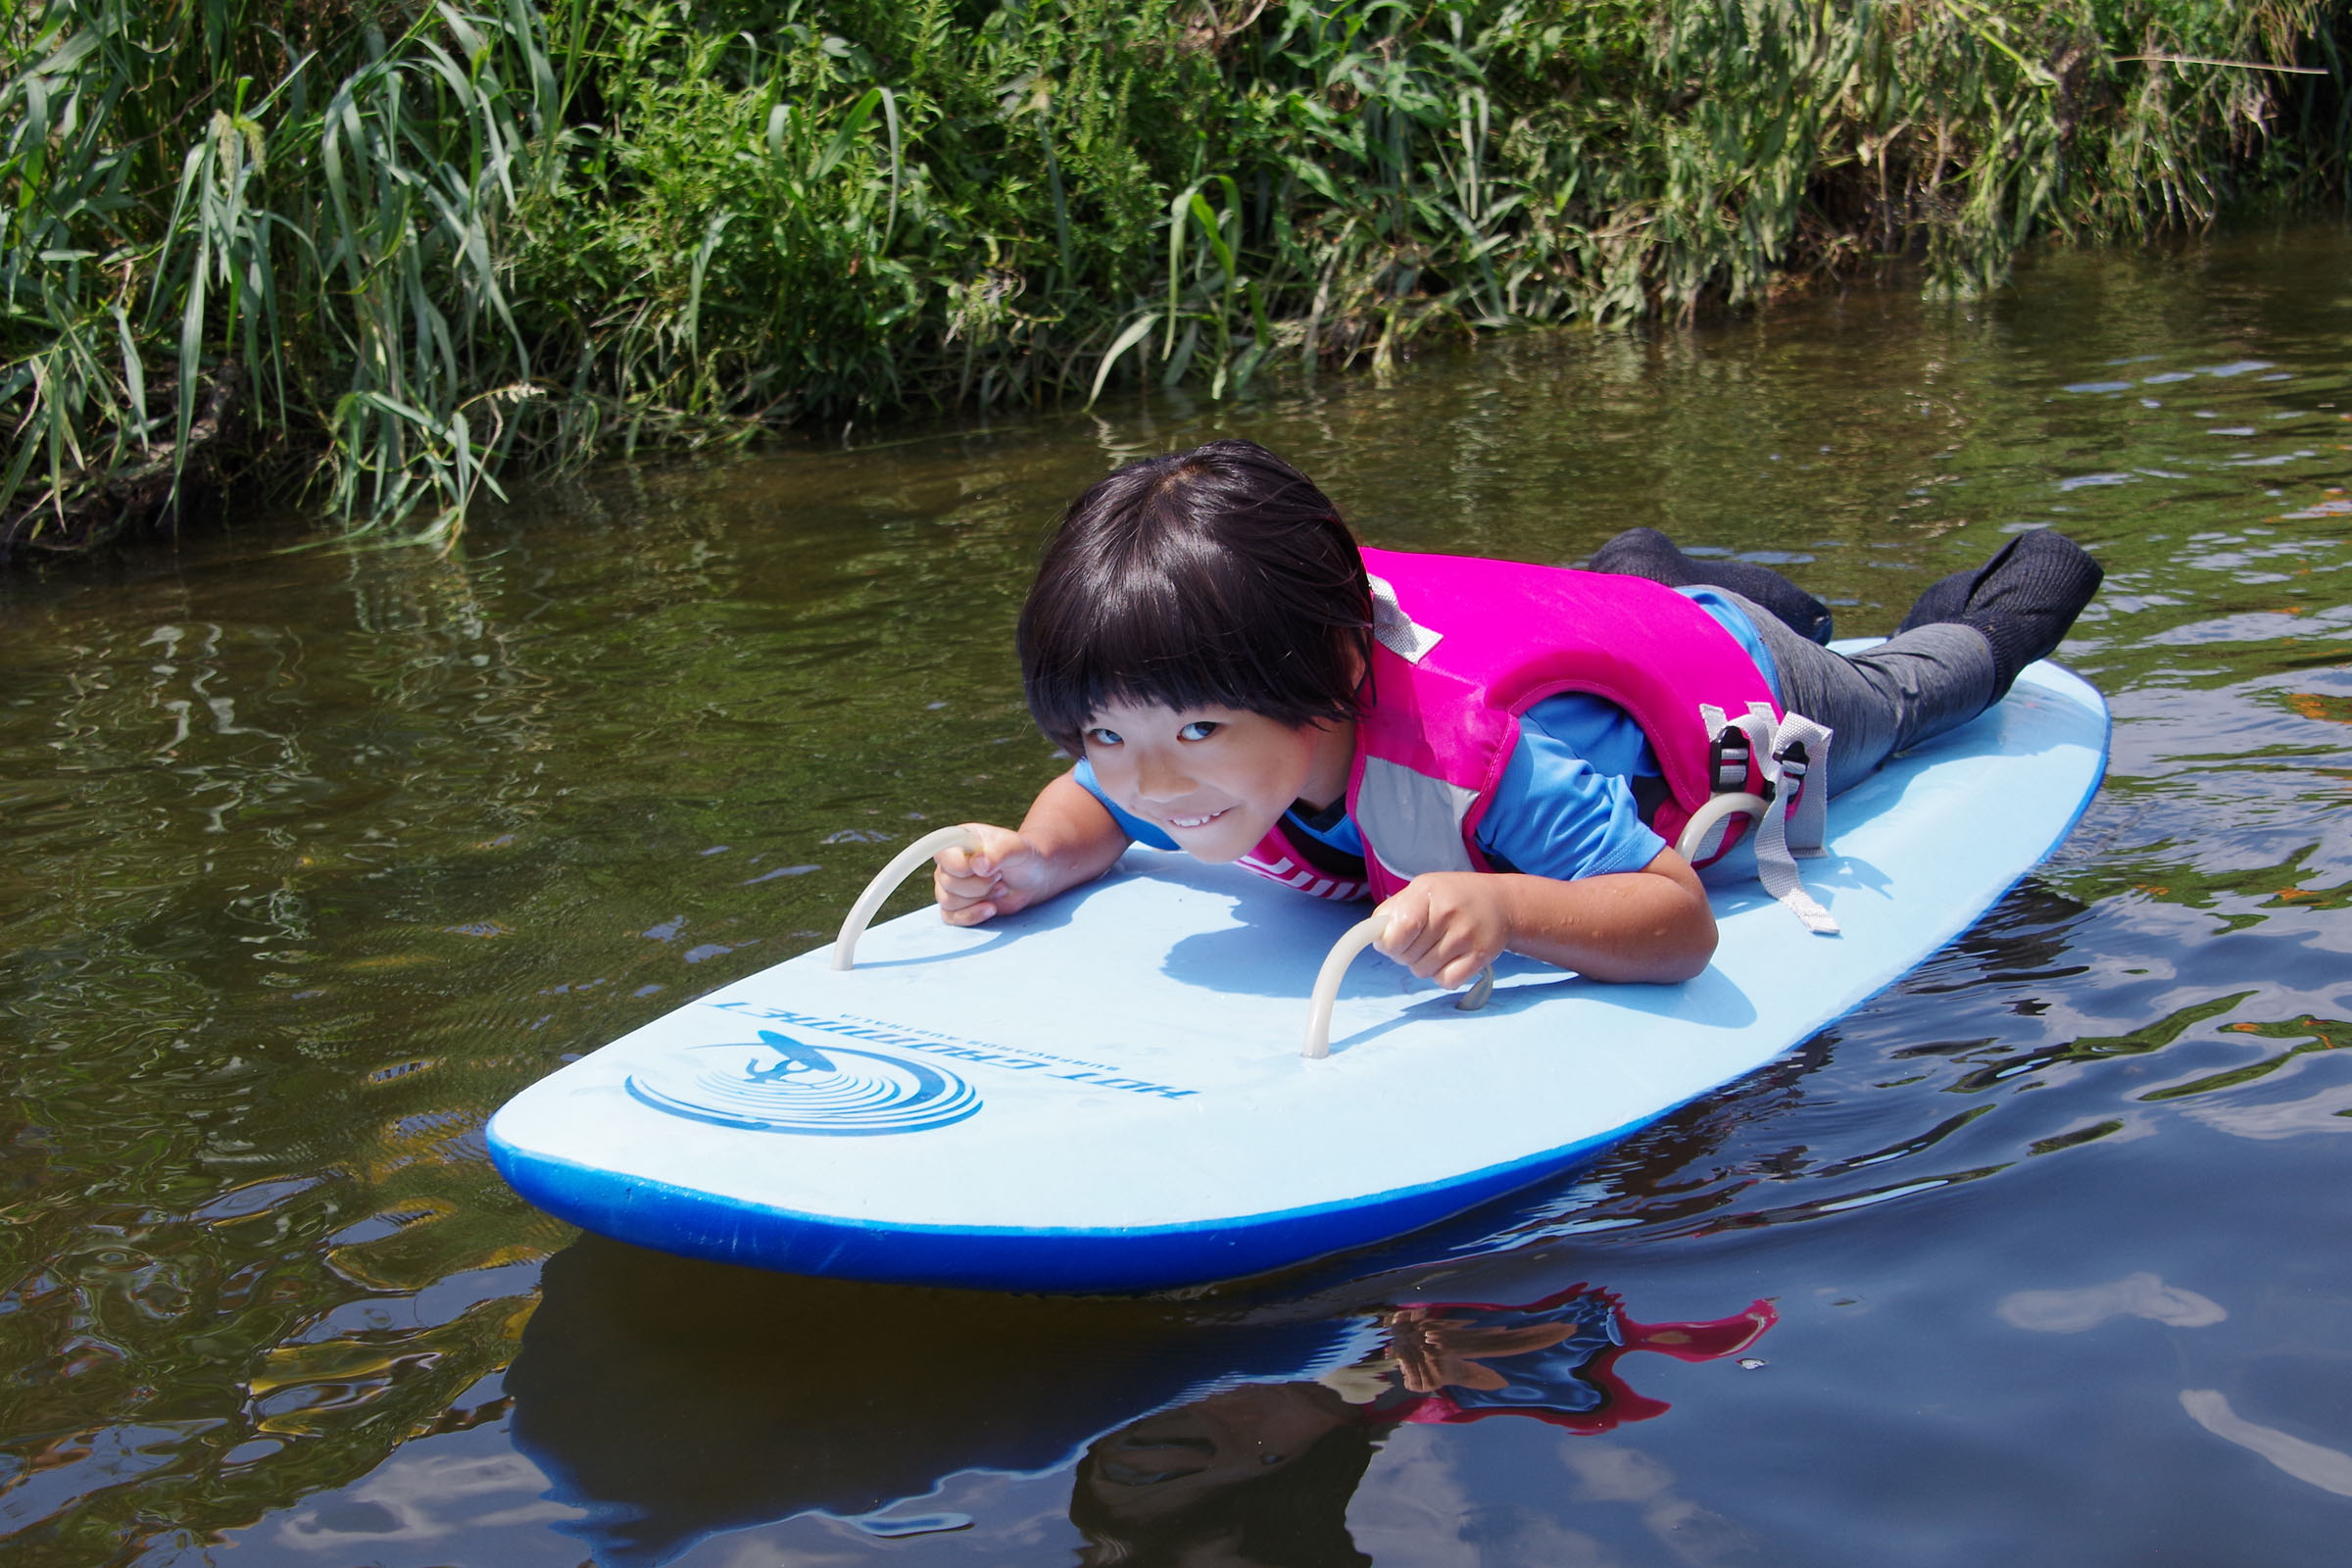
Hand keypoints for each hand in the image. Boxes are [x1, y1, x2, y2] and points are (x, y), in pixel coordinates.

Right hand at [933, 822, 1051, 925]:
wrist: (1032, 879)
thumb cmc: (1022, 857)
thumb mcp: (1017, 848)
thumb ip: (997, 853)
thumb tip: (977, 865)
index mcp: (958, 840)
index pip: (942, 854)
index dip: (961, 866)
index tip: (986, 869)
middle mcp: (949, 862)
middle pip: (948, 882)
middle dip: (979, 885)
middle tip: (999, 877)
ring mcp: (949, 885)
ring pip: (948, 901)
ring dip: (979, 900)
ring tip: (1000, 889)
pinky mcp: (955, 906)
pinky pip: (950, 917)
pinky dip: (972, 916)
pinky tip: (991, 909)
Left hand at [1373, 872, 1511, 988]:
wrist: (1501, 902)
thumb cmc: (1452, 897)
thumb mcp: (1421, 890)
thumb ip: (1393, 911)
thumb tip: (1374, 936)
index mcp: (1426, 893)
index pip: (1398, 930)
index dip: (1390, 944)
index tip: (1393, 941)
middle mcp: (1447, 912)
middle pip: (1407, 956)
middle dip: (1406, 954)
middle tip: (1421, 941)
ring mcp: (1466, 935)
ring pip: (1424, 971)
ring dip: (1424, 965)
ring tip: (1438, 947)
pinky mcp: (1481, 956)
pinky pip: (1446, 982)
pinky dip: (1443, 976)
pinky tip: (1451, 960)